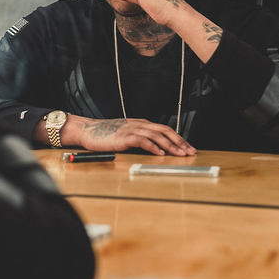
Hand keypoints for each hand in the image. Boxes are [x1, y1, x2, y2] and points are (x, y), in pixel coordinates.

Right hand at [75, 116, 195, 155]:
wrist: (88, 130)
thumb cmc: (106, 135)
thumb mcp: (127, 135)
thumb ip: (141, 139)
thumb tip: (156, 150)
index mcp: (141, 124)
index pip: (165, 130)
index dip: (178, 138)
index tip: (188, 147)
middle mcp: (139, 125)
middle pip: (165, 130)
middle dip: (179, 141)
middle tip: (190, 151)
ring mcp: (132, 130)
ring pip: (156, 135)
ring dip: (170, 145)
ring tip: (179, 154)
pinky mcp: (124, 137)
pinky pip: (142, 140)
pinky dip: (153, 146)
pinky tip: (160, 153)